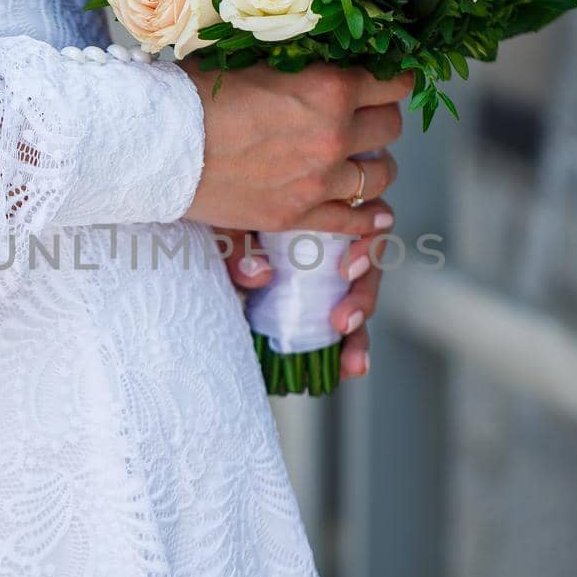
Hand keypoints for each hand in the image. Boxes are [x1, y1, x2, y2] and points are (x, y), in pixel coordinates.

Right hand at [182, 62, 410, 233]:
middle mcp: (334, 136)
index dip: (394, 79)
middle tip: (365, 114)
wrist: (157, 147)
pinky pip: (352, 221)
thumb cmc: (194, 93)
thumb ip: (295, 61)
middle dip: (382, 116)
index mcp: (328, 89)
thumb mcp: (250, 58)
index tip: (388, 79)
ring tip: (362, 158)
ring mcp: (319, 182)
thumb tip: (318, 51)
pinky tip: (376, 213)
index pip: (393, 83)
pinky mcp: (298, 216)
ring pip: (380, 174)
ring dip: (375, 163)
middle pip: (390, 126)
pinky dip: (369, 216)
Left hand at [221, 214, 391, 381]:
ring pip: (360, 301)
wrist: (206, 215)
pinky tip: (353, 368)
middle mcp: (334, 241)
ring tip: (353, 362)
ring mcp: (329, 275)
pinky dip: (350, 350)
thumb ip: (239, 244)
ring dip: (361, 334)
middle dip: (362, 298)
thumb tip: (258, 275)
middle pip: (369, 268)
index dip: (365, 247)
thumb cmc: (224, 208)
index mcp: (321, 210)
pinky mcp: (320, 305)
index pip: (364, 222)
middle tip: (342, 322)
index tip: (347, 270)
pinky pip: (345, 326)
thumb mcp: (226, 221)